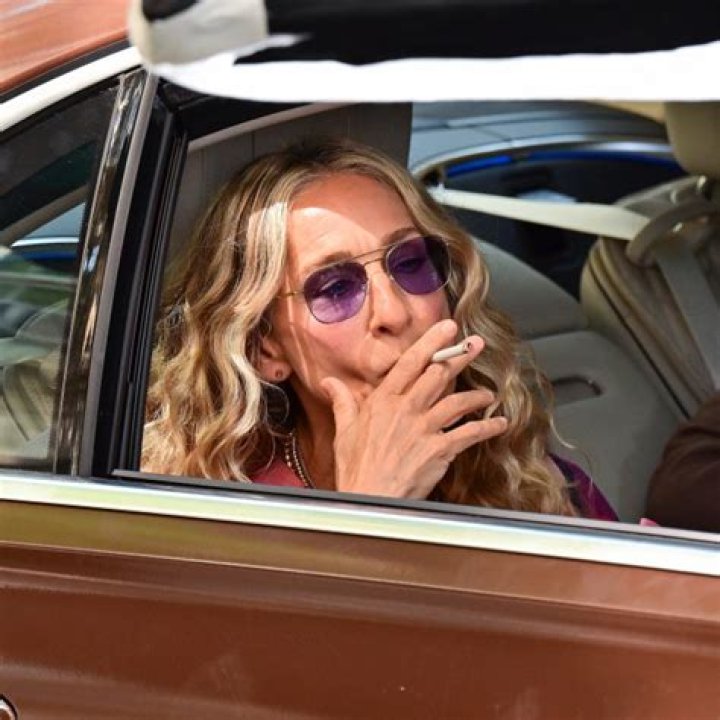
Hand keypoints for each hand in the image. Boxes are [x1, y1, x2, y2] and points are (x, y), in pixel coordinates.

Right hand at [320, 319, 507, 498]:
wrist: (369, 497)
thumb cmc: (355, 467)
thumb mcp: (344, 430)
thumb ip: (342, 401)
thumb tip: (329, 382)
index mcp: (384, 401)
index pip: (411, 363)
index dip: (432, 342)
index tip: (447, 328)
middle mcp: (407, 409)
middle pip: (439, 375)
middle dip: (460, 356)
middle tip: (476, 344)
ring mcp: (425, 429)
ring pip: (457, 401)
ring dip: (476, 395)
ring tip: (488, 393)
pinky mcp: (439, 450)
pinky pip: (468, 433)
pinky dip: (487, 427)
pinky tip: (499, 424)